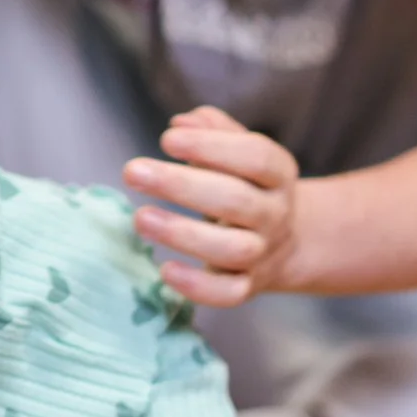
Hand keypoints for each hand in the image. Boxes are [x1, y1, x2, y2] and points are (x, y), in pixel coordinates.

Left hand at [124, 106, 300, 306]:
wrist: (283, 242)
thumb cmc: (245, 185)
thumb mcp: (239, 151)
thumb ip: (214, 131)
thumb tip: (182, 123)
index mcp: (278, 174)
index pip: (255, 157)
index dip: (212, 146)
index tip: (166, 140)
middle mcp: (275, 214)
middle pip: (236, 201)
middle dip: (181, 186)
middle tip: (133, 172)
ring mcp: (263, 252)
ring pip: (233, 249)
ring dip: (183, 234)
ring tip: (140, 217)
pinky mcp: (248, 286)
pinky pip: (229, 293)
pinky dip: (198, 286)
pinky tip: (164, 270)